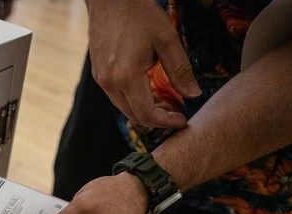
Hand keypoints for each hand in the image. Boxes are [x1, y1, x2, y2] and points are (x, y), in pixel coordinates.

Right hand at [86, 0, 201, 128]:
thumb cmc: (138, 13)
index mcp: (126, 77)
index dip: (167, 122)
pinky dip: (133, 99)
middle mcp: (110, 83)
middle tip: (177, 111)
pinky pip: (116, 96)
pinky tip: (147, 88)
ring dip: (144, 110)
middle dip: (157, 119)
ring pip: (124, 107)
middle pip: (134, 116)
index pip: (147, 114)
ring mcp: (101, 79)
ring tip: (164, 101)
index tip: (183, 119)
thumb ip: (180, 69)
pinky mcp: (98, 73)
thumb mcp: (166, 38)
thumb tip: (193, 94)